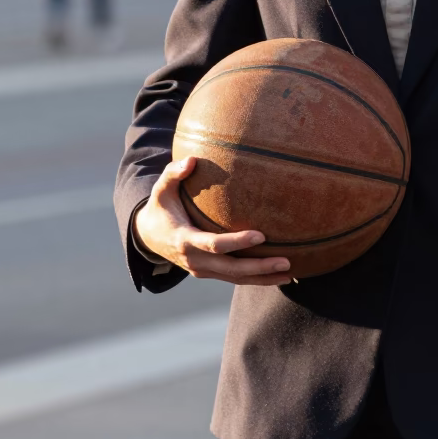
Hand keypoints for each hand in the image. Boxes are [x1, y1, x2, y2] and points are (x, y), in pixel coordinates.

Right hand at [134, 157, 292, 284]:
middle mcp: (195, 261)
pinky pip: (234, 278)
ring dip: (262, 278)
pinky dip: (255, 278)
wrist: (148, 237)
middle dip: (259, 268)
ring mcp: (202, 270)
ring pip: (235, 278)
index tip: (261, 235)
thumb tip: (191, 160)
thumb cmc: (160, 207)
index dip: (237, 242)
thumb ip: (173, 173)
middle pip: (231, 269)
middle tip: (287, 261)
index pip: (215, 245)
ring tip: (289, 273)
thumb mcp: (161, 189)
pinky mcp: (209, 273)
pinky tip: (277, 275)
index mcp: (185, 240)